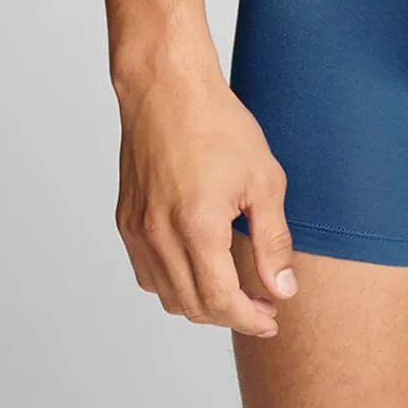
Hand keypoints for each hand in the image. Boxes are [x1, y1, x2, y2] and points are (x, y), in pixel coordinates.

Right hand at [115, 62, 298, 337]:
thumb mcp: (263, 180)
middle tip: (260, 307)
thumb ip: (272, 242)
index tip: (271, 319)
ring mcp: (137, 230)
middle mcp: (160, 236)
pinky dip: (172, 284)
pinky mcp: (126, 221)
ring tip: (232, 290)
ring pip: (166, 296)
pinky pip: (146, 273)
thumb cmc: (217, 124)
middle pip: (193, 307)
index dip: (250, 319)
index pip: (221, 302)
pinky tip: (197, 269)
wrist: (168, 88)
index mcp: (197, 227)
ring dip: (200, 304)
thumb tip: (281, 289)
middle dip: (230, 316)